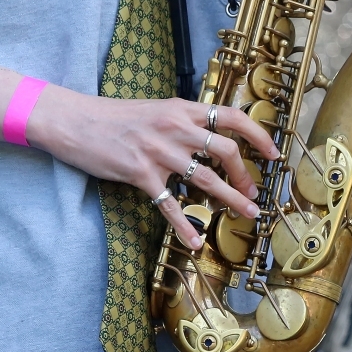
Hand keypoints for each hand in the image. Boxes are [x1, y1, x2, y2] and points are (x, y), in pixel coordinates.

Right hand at [30, 92, 281, 250]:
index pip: (232, 117)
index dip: (259, 135)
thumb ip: (184, 121)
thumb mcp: (157, 109)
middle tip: (252, 192)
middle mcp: (176, 128)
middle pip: (226, 151)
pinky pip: (169, 204)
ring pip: (205, 179)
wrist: (76, 120)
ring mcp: (159, 152)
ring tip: (245, 214)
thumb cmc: (116, 117)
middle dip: (245, 174)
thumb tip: (212, 137)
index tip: (274, 154)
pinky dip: (184, 225)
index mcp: (183, 109)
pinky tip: (195, 241)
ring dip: (230, 199)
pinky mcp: (140, 174)